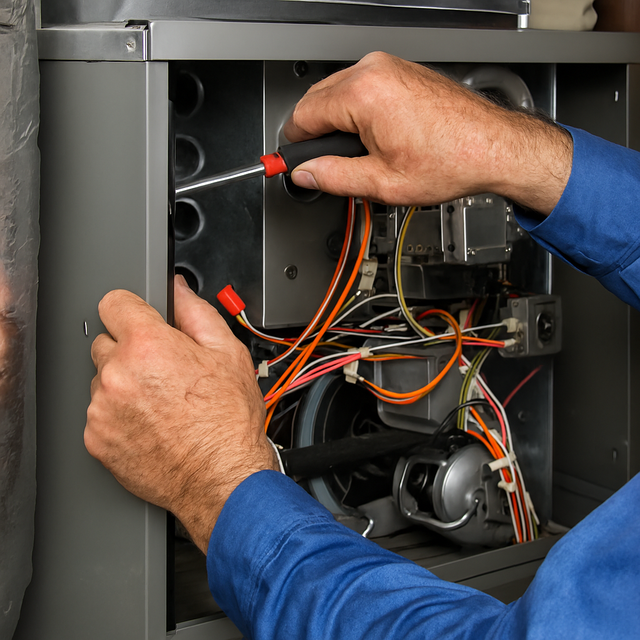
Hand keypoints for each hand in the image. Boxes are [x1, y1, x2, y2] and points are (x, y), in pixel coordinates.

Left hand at [85, 276, 277, 552]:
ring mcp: (102, 409)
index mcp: (148, 345)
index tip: (139, 320)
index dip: (131, 309)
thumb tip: (178, 290)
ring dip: (123, 385)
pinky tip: (149, 424)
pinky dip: (118, 416)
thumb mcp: (228, 353)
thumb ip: (196, 312)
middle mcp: (118, 374)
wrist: (222, 477)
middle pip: (105, 343)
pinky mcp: (96, 439)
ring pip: (102, 380)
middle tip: (163, 371)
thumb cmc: (229, 421)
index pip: (113, 303)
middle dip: (130, 351)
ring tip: (160, 403)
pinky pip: (99, 414)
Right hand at [284, 51, 571, 214]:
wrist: (493, 146)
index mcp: (362, 95)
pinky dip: (356, 112)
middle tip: (328, 167)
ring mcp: (388, 66)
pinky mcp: (400, 70)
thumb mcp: (383, 182)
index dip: (296, 147)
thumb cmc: (451, 159)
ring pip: (337, 94)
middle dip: (317, 135)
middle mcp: (373, 71)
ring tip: (360, 155)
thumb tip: (306, 175)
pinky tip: (375, 138)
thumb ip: (334, 177)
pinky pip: (360, 88)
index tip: (295, 164)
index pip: (302, 116)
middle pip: (316, 101)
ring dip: (337, 124)